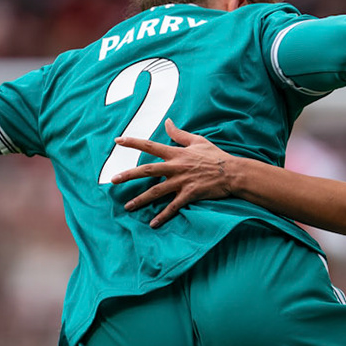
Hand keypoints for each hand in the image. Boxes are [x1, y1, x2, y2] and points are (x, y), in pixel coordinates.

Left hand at [112, 120, 245, 226]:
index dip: (133, 142)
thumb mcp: (197, 140)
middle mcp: (176, 167)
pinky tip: (153, 223)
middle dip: (129, 175)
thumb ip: (179, 133)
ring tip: (127, 206)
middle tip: (113, 181)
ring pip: (156, 191)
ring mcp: (182, 182)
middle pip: (147, 171)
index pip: (150, 146)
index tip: (117, 141)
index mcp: (176, 153)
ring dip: (141, 199)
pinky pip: (173, 207)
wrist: (232, 172)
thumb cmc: (215, 156)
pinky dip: (163, 216)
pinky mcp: (189, 195)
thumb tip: (168, 122)